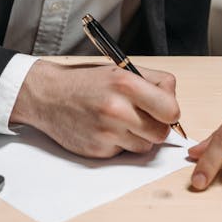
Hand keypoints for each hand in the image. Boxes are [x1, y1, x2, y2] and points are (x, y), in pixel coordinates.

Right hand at [10, 60, 179, 157]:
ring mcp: (107, 132)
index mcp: (126, 84)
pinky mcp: (98, 151)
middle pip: (161, 133)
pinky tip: (105, 129)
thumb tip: (173, 103)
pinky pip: (124, 153)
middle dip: (155, 126)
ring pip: (144, 146)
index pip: (171, 110)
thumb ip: (151, 82)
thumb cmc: (84, 81)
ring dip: (138, 137)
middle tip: (142, 117)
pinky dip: (119, 144)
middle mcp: (117, 109)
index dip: (170, 111)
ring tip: (120, 121)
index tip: (163, 109)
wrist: (47, 95)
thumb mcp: (119, 69)